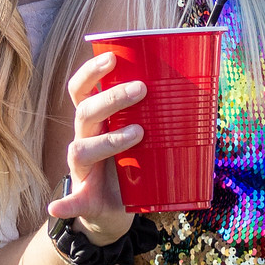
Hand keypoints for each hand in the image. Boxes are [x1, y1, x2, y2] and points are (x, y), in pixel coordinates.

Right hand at [45, 52, 146, 244]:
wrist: (117, 207)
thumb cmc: (132, 164)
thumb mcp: (143, 136)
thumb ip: (160, 116)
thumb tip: (208, 91)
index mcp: (94, 121)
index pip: (82, 89)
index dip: (91, 71)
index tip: (112, 57)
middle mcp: (83, 139)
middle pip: (85, 111)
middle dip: (112, 98)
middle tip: (142, 89)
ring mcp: (82, 169)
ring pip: (80, 149)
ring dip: (108, 141)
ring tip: (138, 134)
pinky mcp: (85, 198)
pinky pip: (73, 201)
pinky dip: (65, 203)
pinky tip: (56, 206)